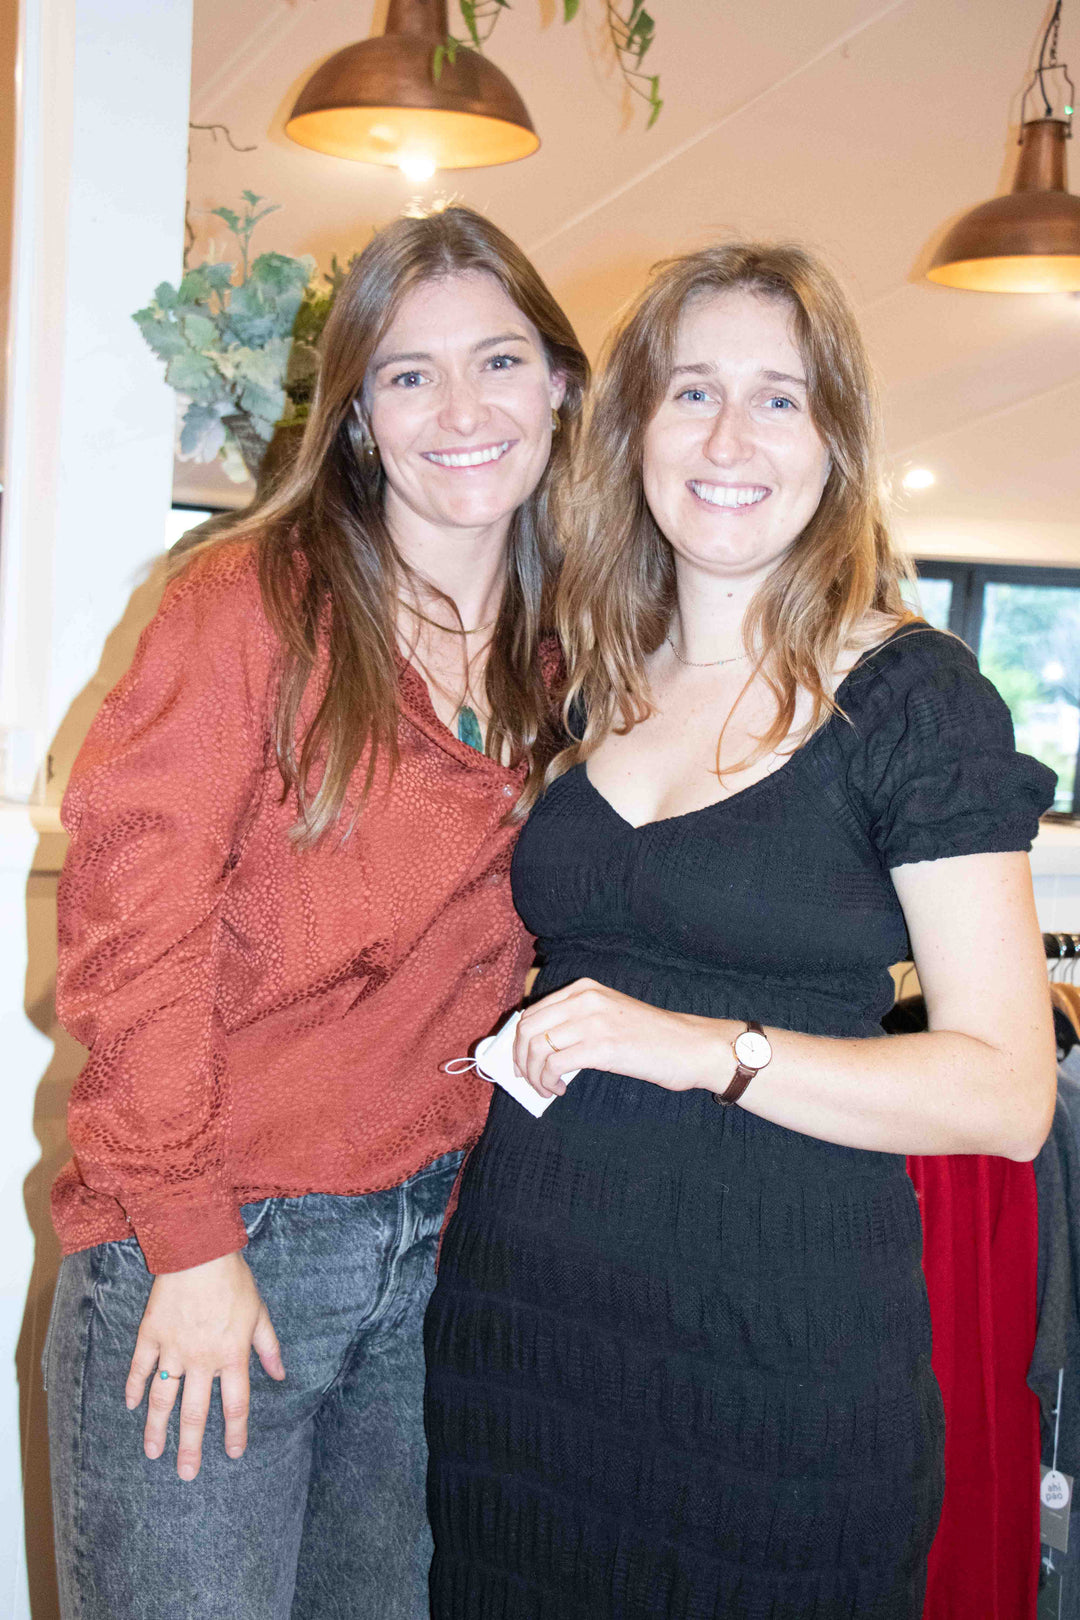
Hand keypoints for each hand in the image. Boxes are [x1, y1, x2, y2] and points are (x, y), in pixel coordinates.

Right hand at [125, 1250, 284, 1480]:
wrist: (200, 1252)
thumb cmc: (234, 1282)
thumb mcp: (259, 1314)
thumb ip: (269, 1348)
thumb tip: (280, 1374)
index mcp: (231, 1356)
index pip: (235, 1405)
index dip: (235, 1432)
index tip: (232, 1454)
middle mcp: (202, 1360)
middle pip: (195, 1412)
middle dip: (191, 1446)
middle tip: (186, 1474)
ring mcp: (173, 1350)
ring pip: (163, 1398)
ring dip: (157, 1428)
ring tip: (153, 1452)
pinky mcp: (151, 1335)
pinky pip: (140, 1368)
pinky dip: (135, 1387)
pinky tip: (132, 1405)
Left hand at [513, 978, 735, 1099]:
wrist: (690, 1046)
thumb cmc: (651, 1038)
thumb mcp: (608, 1016)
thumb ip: (576, 1023)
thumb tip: (538, 1050)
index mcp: (584, 989)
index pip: (533, 1011)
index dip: (518, 1040)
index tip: (519, 1061)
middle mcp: (584, 999)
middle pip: (527, 1028)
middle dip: (519, 1058)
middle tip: (526, 1078)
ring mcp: (592, 1021)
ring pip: (536, 1048)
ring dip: (533, 1074)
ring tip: (545, 1088)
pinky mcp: (601, 1046)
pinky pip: (554, 1065)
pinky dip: (548, 1081)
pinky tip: (558, 1089)